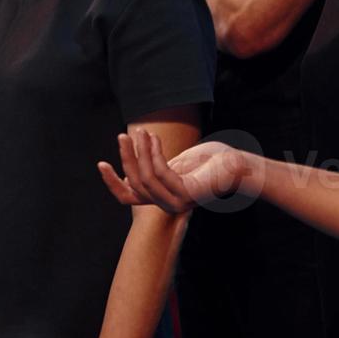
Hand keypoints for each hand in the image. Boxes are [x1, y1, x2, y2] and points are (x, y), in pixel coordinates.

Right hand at [98, 130, 248, 212]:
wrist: (237, 166)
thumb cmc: (210, 161)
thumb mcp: (178, 161)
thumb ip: (158, 164)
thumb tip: (136, 160)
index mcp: (162, 198)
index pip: (130, 196)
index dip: (113, 182)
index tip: (101, 163)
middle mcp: (167, 204)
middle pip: (135, 185)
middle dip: (127, 158)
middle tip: (122, 136)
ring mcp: (177, 202)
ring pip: (146, 179)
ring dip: (140, 153)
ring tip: (139, 132)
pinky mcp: (186, 194)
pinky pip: (161, 173)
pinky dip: (154, 154)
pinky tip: (153, 138)